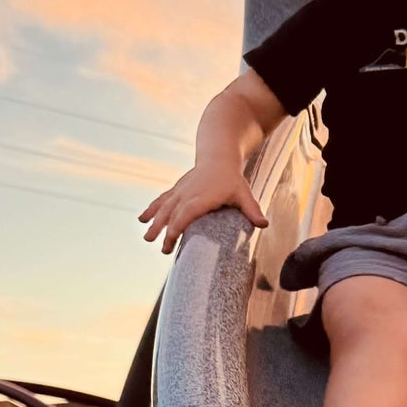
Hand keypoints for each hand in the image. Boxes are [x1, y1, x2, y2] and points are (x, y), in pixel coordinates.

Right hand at [138, 164, 268, 254]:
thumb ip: (252, 210)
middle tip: (162, 249)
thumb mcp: (244, 193)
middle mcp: (187, 195)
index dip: (176, 228)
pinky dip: (151, 209)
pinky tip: (142, 219)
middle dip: (164, 231)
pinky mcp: (176, 190)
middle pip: (172, 214)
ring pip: (163, 207)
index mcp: (202, 198)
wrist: (218, 157)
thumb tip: (264, 224)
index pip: (186, 215)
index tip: (170, 243)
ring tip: (147, 237)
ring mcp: (180, 192)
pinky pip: (161, 200)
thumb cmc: (232, 179)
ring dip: (154, 222)